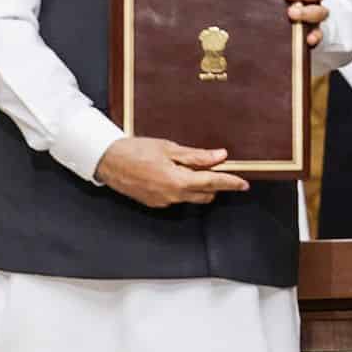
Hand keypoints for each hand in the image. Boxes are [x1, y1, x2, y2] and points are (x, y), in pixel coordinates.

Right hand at [94, 137, 248, 207]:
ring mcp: (163, 202)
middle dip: (214, 183)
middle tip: (214, 166)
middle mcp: (172, 196)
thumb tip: (220, 157)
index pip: (213, 183)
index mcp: (178, 181)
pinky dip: (182, 188)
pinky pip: (176, 198)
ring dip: (197, 186)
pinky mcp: (154, 203)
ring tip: (191, 167)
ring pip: (191, 197)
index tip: (244, 183)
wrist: (108, 160)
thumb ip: (196, 156)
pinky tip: (174, 174)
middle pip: (205, 194)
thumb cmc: (136, 150)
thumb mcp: (169, 148)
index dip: (231, 183)